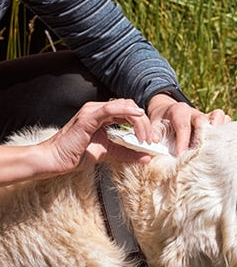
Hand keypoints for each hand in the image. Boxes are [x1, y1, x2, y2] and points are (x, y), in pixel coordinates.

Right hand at [39, 99, 153, 176]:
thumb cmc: (77, 154)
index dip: (142, 124)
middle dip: (144, 123)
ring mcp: (92, 111)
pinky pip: (109, 109)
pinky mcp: (87, 118)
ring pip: (123, 106)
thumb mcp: (109, 153)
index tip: (151, 140)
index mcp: (102, 116)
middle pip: (129, 107)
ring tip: (144, 137)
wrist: (55, 160)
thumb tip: (147, 157)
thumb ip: (127, 153)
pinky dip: (126, 111)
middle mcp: (98, 110)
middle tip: (150, 140)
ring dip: (138, 121)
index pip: (128, 112)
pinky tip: (137, 116)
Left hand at [147, 94, 230, 154]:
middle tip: (199, 154)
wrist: (168, 114)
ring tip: (214, 147)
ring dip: (218, 131)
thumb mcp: (153, 126)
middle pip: (203, 120)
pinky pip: (226, 122)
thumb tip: (154, 142)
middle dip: (202, 138)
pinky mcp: (214, 122)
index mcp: (178, 111)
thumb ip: (153, 133)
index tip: (180, 156)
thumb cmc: (161, 123)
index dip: (182, 141)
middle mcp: (194, 112)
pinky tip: (221, 145)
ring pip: (219, 116)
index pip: (183, 125)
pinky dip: (226, 131)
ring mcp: (206, 116)